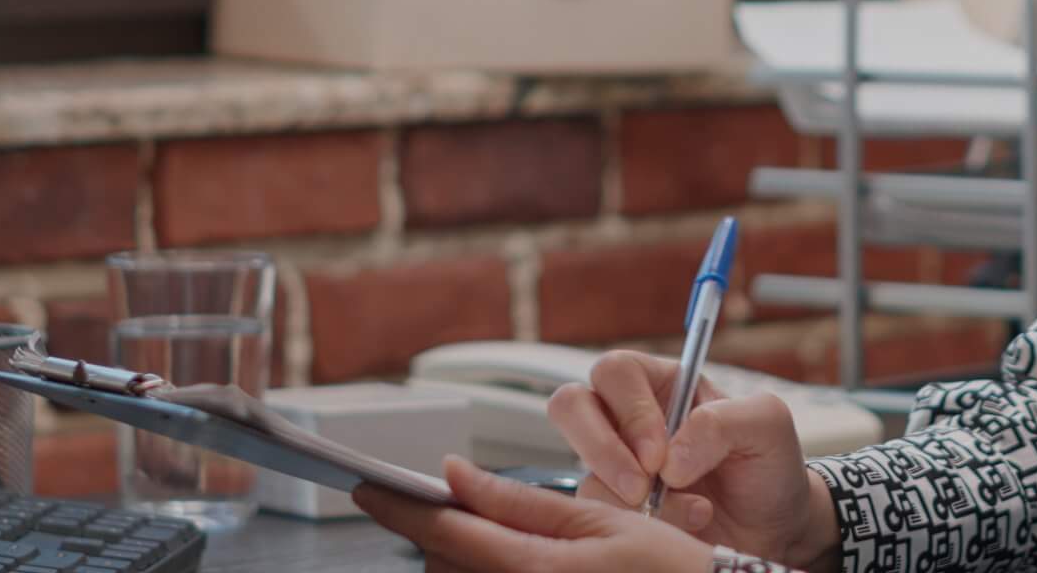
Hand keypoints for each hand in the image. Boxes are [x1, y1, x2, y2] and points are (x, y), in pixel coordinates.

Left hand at [355, 456, 714, 572]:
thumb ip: (520, 501)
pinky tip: (506, 558)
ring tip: (497, 537)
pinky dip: (483, 572)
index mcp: (537, 570)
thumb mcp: (600, 517)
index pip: (445, 533)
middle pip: (443, 565)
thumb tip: (457, 475)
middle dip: (437, 532)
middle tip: (457, 503)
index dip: (400, 508)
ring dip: (459, 556)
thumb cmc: (669, 568)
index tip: (367, 489)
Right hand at [548, 350, 837, 568]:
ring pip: (585, 470)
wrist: (774, 528)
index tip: (659, 454)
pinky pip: (600, 515)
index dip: (630, 410)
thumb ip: (722, 421)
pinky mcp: (617, 509)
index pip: (616, 372)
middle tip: (641, 487)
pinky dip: (644, 527)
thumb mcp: (766, 425)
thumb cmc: (768, 464)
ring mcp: (618, 466)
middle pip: (571, 406)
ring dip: (632, 500)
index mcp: (662, 384)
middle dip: (601, 449)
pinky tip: (689, 525)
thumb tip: (670, 459)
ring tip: (695, 511)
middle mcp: (630, 420)